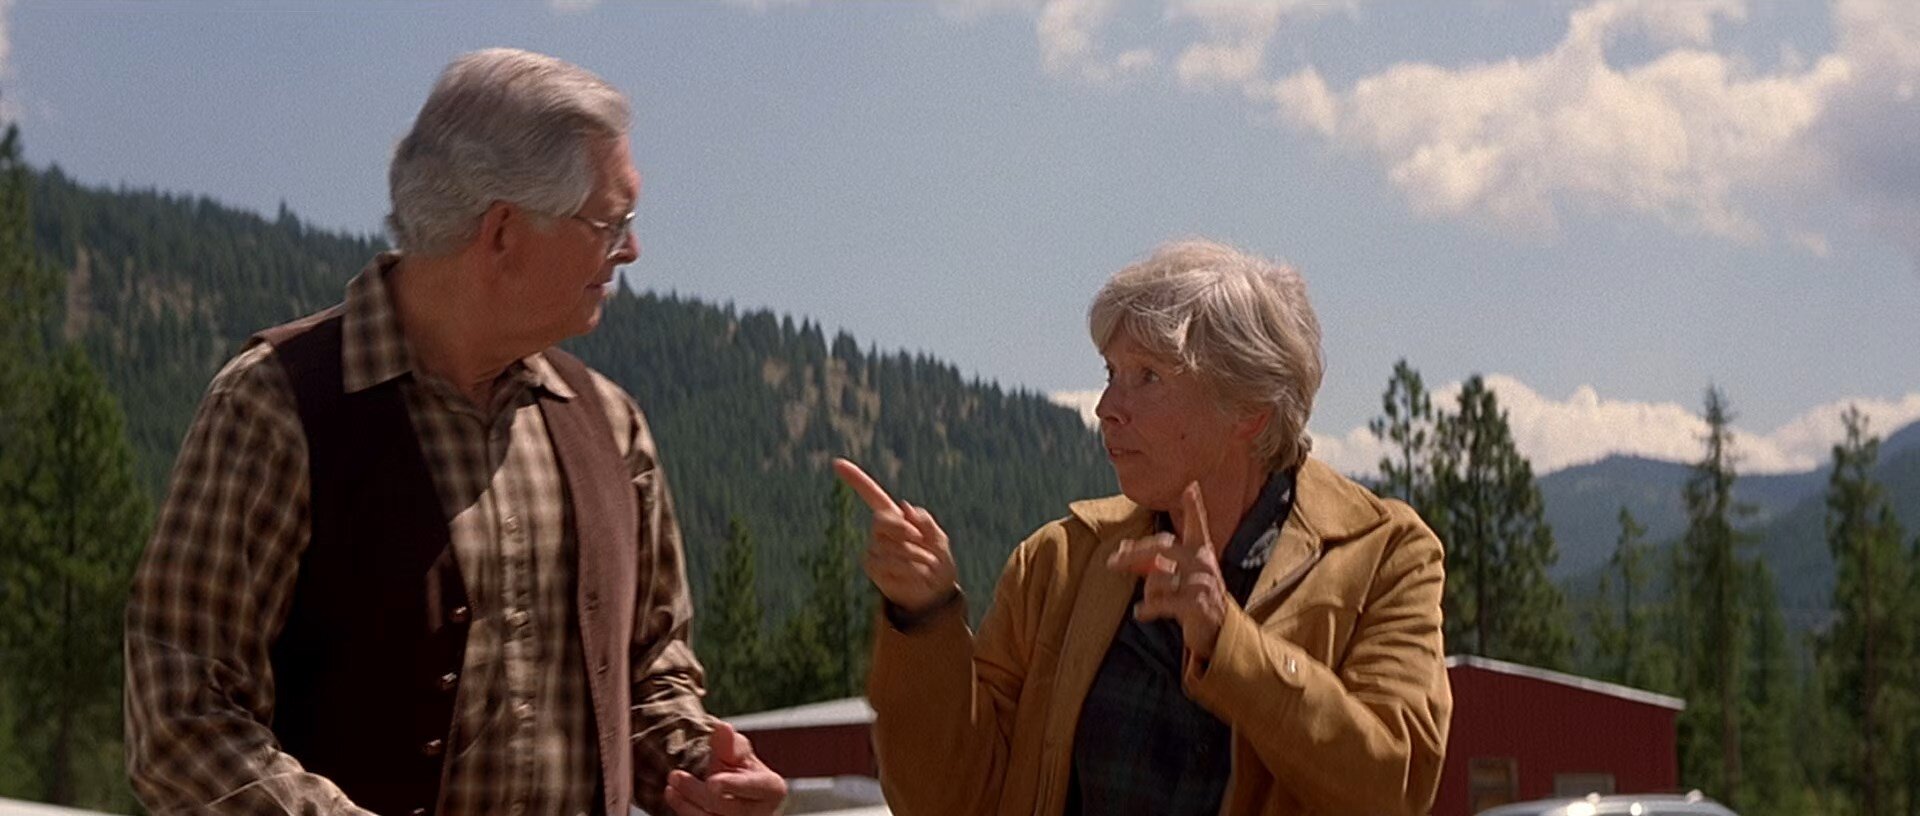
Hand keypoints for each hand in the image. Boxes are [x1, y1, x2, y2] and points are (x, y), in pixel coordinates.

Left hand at [663, 721, 786, 815]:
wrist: (732, 791)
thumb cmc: (738, 767)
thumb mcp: (736, 752)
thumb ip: (728, 743)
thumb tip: (722, 728)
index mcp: (771, 789)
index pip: (750, 787)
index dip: (732, 785)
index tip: (712, 783)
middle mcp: (761, 813)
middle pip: (726, 807)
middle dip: (696, 791)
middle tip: (674, 775)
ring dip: (686, 805)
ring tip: (671, 786)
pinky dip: (686, 811)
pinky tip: (674, 796)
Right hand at [833, 457, 958, 613]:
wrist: (935, 593)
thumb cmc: (937, 562)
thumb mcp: (939, 539)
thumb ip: (925, 522)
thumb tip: (904, 506)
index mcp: (895, 517)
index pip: (871, 494)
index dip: (855, 478)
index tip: (836, 462)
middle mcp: (880, 531)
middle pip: (881, 521)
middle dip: (903, 530)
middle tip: (920, 541)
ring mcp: (873, 549)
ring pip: (887, 546)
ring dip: (913, 555)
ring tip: (927, 564)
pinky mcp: (872, 568)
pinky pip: (886, 564)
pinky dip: (908, 569)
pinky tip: (917, 575)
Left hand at [1106, 481, 1227, 660]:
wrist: (1219, 634)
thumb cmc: (1195, 600)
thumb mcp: (1177, 577)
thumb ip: (1154, 561)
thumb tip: (1122, 551)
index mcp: (1201, 552)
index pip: (1197, 524)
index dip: (1194, 505)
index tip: (1191, 486)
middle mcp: (1203, 562)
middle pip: (1161, 547)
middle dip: (1134, 552)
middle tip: (1112, 562)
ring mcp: (1203, 583)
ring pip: (1159, 576)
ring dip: (1148, 591)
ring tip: (1148, 603)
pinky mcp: (1198, 604)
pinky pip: (1162, 601)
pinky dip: (1147, 608)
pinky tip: (1141, 612)